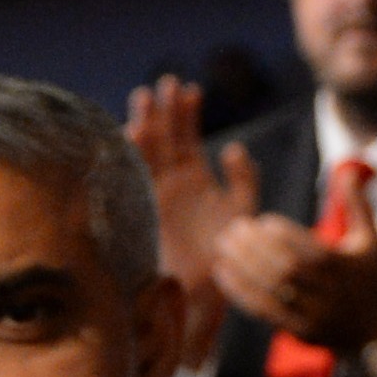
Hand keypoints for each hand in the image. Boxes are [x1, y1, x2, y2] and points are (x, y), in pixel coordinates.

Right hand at [124, 82, 252, 289]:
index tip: (191, 89)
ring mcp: (155, 194)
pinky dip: (133, 155)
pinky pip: (136, 176)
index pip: (187, 139)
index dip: (188, 114)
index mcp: (196, 180)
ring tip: (146, 96)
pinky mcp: (143, 209)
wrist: (204, 293)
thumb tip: (234, 148)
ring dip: (147, 124)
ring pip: (148, 152)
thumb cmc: (228, 255)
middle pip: (164, 138)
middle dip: (164, 111)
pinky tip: (133, 132)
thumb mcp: (243, 211)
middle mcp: (172, 184)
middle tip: (165, 83)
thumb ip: (244, 179)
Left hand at [214, 200, 376, 354]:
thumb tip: (346, 169)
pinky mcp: (297, 331)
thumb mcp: (370, 239)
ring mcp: (313, 314)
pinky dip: (240, 291)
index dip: (284, 235)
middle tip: (233, 228)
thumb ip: (357, 204)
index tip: (262, 220)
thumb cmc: (365, 276)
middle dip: (256, 248)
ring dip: (242, 267)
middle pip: (287, 269)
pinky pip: (262, 310)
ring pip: (271, 290)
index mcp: (344, 267)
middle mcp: (329, 292)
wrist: (368, 331)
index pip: (310, 250)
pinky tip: (222, 272)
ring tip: (223, 245)